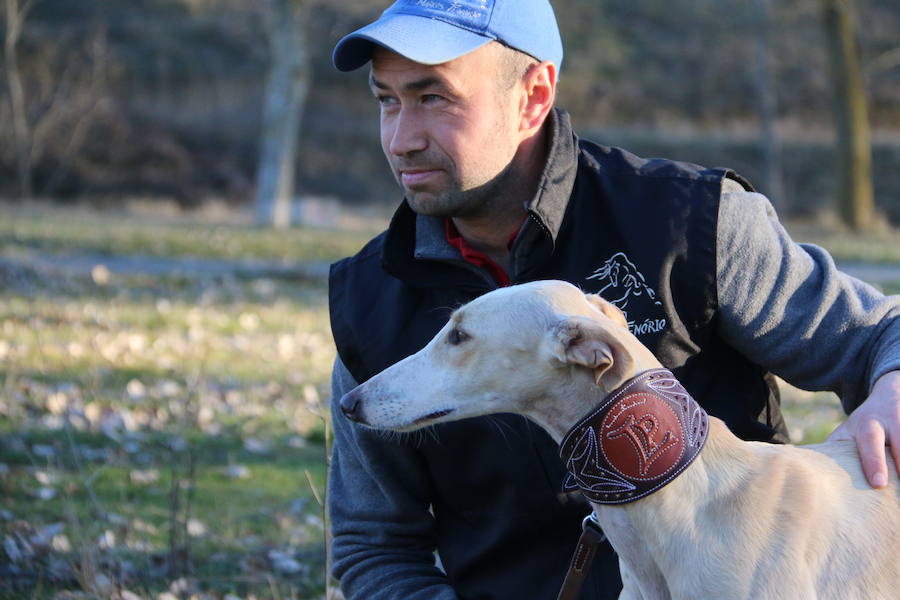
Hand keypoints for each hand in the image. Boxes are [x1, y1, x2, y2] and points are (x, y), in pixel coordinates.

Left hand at [827, 370, 899, 487]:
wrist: (894, 392)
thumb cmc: (867, 424)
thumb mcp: (850, 430)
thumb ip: (835, 448)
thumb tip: (808, 468)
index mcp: (870, 424)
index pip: (871, 443)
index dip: (874, 462)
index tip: (878, 483)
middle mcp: (895, 422)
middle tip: (898, 496)